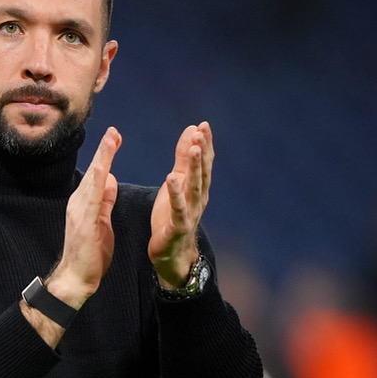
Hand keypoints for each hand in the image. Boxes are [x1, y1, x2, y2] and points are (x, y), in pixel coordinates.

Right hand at [45, 126, 120, 306]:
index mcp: (85, 203)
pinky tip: (104, 168)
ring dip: (102, 160)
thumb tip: (110, 180)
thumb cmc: (90, 254)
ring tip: (111, 140)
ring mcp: (79, 212)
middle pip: (94, 172)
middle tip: (114, 130)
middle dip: (104, 151)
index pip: (98, 174)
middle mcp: (79, 203)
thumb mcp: (102, 222)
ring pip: (93, 180)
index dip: (106, 155)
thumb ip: (105, 201)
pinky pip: (93, 199)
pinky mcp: (84, 223)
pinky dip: (98, 182)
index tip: (115, 137)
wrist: (76, 278)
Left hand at [150, 122, 213, 286]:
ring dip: (195, 167)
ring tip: (193, 148)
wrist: (171, 252)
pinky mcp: (178, 226)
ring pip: (194, 187)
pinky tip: (171, 179)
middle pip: (202, 172)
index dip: (205, 144)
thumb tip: (192, 129)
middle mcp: (198, 198)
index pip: (203, 162)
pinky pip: (179, 208)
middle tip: (202, 132)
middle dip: (203, 151)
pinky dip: (176, 194)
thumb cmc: (172, 215)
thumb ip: (184, 158)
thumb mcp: (177, 182)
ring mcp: (190, 213)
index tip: (204, 125)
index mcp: (197, 187)